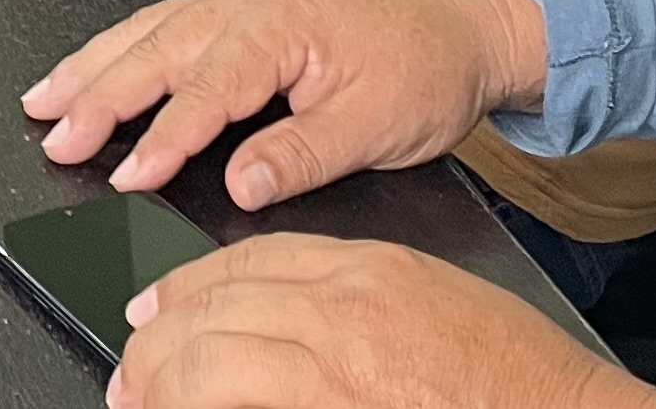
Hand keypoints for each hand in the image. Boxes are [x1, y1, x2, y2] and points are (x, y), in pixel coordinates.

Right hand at [23, 0, 547, 204]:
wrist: (462, 26)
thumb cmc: (424, 69)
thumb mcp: (375, 126)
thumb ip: (300, 155)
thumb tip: (239, 184)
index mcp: (279, 26)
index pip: (206, 88)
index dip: (163, 135)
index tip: (128, 175)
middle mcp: (248, 4)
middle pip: (155, 49)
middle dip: (98, 94)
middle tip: (52, 133)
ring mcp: (239, 2)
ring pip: (147, 30)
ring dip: (92, 65)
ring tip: (44, 98)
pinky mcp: (240, 11)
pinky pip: (165, 24)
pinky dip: (120, 47)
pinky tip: (95, 65)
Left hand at [107, 235, 655, 408]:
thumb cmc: (521, 378)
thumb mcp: (434, 301)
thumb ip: (355, 300)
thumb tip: (278, 322)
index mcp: (368, 275)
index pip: (247, 261)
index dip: (188, 286)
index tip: (155, 310)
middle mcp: (342, 317)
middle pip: (213, 310)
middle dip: (157, 344)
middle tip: (133, 373)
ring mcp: (334, 375)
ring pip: (210, 364)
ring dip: (163, 386)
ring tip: (142, 402)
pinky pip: (244, 407)